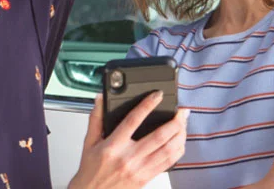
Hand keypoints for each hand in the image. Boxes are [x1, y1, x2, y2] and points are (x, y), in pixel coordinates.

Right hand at [67, 92, 188, 188]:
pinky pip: (168, 164)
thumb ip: (96, 119)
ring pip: (168, 150)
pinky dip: (178, 151)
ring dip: (180, 135)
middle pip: (159, 136)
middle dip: (175, 122)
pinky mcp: (146, 178)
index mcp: (113, 146)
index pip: (133, 120)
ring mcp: (140, 169)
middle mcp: (129, 158)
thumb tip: (100, 99)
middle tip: (181, 111)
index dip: (147, 105)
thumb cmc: (90, 172)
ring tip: (183, 124)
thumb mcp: (89, 143)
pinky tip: (180, 142)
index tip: (157, 95)